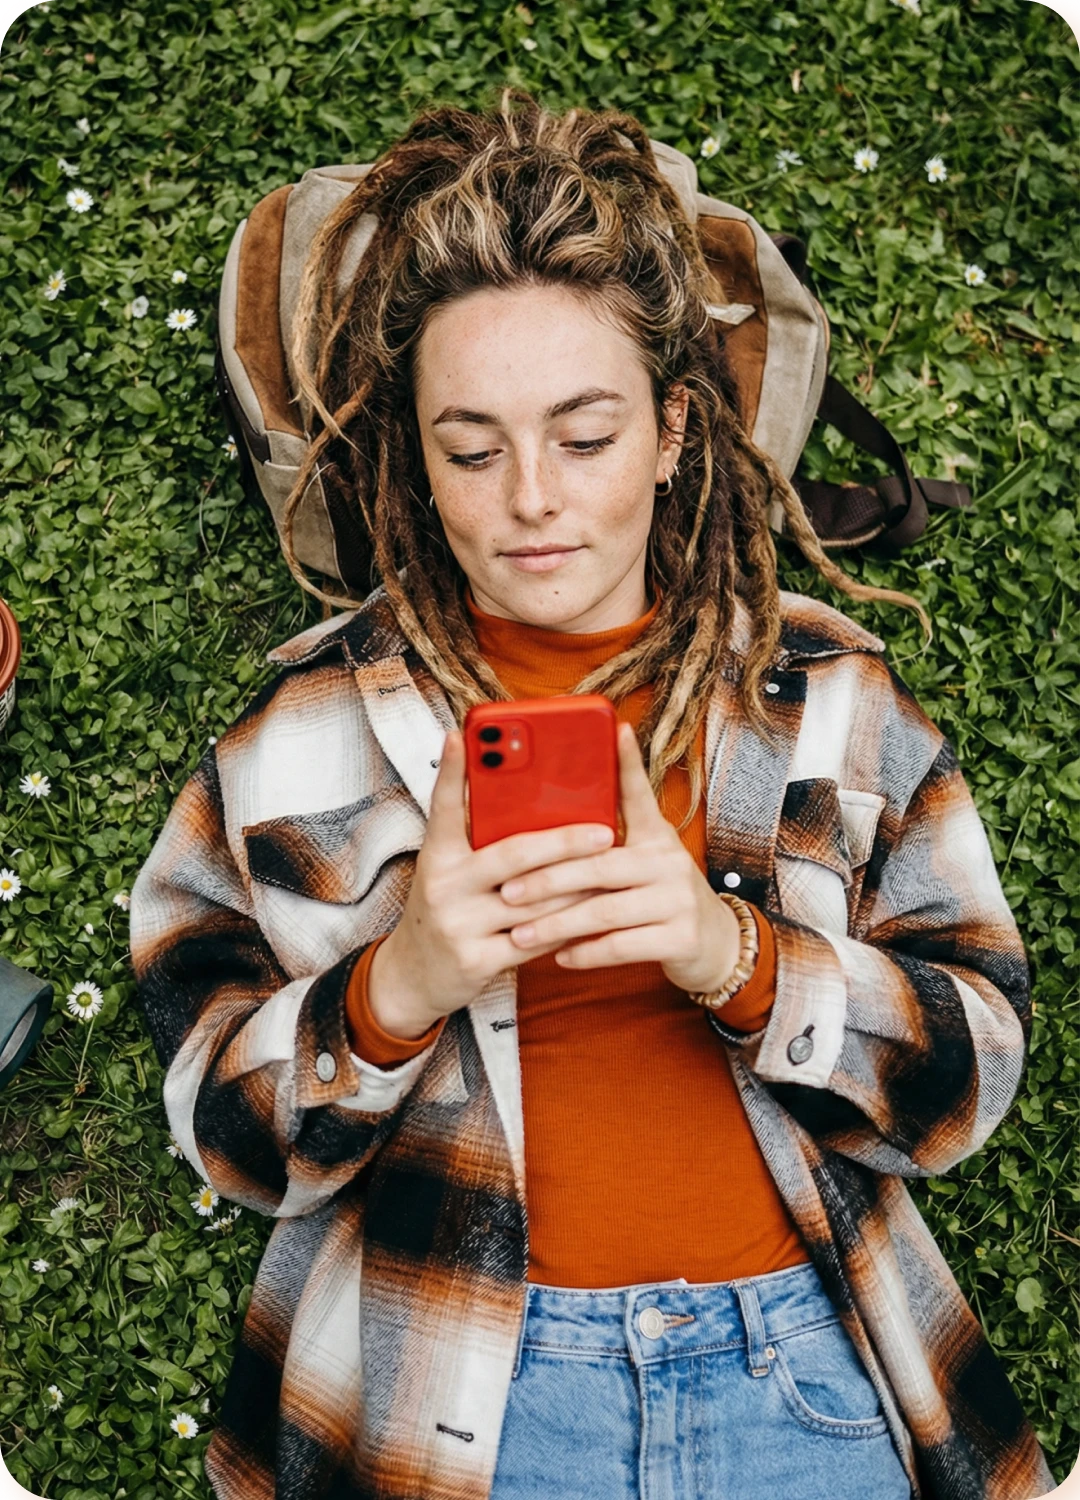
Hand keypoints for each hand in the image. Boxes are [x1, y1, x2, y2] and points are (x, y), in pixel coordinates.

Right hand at [370, 728, 615, 1032]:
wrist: (411, 977)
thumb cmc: (446, 909)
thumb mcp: (448, 871)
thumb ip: (477, 840)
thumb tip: (529, 800)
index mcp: (436, 856)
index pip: (444, 806)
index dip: (452, 770)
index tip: (462, 734)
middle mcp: (443, 885)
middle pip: (513, 854)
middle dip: (565, 841)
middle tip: (606, 831)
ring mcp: (458, 924)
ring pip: (535, 900)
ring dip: (579, 885)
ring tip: (613, 869)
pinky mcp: (476, 960)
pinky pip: (535, 939)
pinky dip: (566, 926)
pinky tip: (593, 913)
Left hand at [497, 721, 741, 993]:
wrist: (716, 945)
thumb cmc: (660, 897)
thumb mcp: (644, 861)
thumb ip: (606, 845)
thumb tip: (550, 829)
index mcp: (656, 837)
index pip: (639, 794)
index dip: (629, 762)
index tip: (615, 729)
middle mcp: (669, 862)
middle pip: (599, 866)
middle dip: (547, 880)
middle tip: (507, 891)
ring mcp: (678, 900)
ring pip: (604, 911)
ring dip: (557, 924)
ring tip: (520, 933)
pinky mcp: (681, 939)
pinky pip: (622, 945)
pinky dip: (586, 952)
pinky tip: (559, 956)